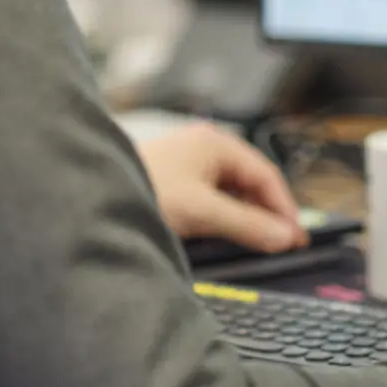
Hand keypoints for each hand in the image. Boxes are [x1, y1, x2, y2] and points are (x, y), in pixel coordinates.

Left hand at [140, 123, 308, 254]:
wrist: (91, 197)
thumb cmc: (143, 190)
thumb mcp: (202, 211)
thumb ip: (246, 225)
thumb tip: (282, 237)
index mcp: (216, 143)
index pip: (265, 175)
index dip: (284, 208)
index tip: (295, 237)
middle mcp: (204, 148)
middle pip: (249, 183)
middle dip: (266, 214)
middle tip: (281, 244)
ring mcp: (188, 163)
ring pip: (230, 193)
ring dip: (245, 217)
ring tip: (256, 244)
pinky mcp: (174, 182)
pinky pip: (211, 199)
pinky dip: (223, 218)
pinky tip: (224, 236)